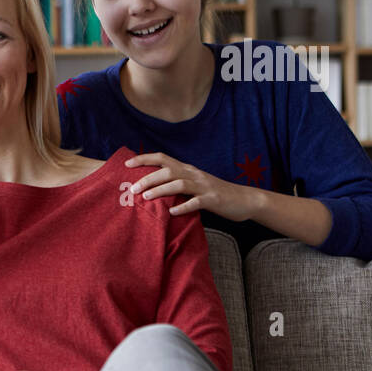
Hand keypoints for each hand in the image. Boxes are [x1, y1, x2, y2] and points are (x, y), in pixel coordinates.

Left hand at [125, 152, 257, 220]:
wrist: (244, 200)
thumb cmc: (214, 194)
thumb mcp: (193, 185)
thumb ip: (175, 184)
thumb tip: (150, 188)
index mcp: (187, 169)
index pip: (163, 158)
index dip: (144, 158)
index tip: (126, 163)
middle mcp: (194, 174)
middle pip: (168, 170)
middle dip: (148, 178)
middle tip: (131, 189)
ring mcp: (204, 186)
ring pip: (179, 184)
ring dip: (160, 190)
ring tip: (145, 197)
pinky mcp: (213, 199)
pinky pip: (196, 202)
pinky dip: (183, 206)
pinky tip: (171, 212)